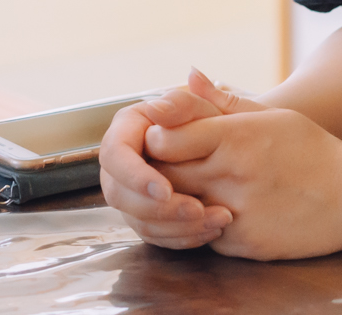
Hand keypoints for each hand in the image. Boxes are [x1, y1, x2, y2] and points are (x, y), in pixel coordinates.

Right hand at [99, 68, 257, 248]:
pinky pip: (155, 235)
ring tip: (215, 222)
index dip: (135, 177)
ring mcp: (131, 192)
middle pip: (119, 194)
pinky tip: (211, 231)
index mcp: (126, 129)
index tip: (166, 190)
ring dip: (175, 227)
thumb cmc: (210, 119)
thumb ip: (181, 103)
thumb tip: (155, 109)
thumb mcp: (201, 106)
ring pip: (138, 220)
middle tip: (197, 210)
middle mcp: (121, 163)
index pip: (115, 155)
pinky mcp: (146, 215)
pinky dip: (181, 238)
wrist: (225, 144)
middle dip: (158, 209)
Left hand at [147, 103, 341, 260]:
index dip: (156, 139)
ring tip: (186, 189)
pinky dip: (200, 225)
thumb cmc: (310, 150)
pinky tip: (212, 212)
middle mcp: (231, 175)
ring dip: (175, 200)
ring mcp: (237, 214)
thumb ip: (221, 101)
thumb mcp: (270, 115)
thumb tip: (188, 75)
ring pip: (177, 209)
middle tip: (164, 165)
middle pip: (164, 175)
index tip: (162, 138)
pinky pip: (202, 236)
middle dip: (158, 170)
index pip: (165, 139)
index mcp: (235, 137)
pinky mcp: (243, 244)